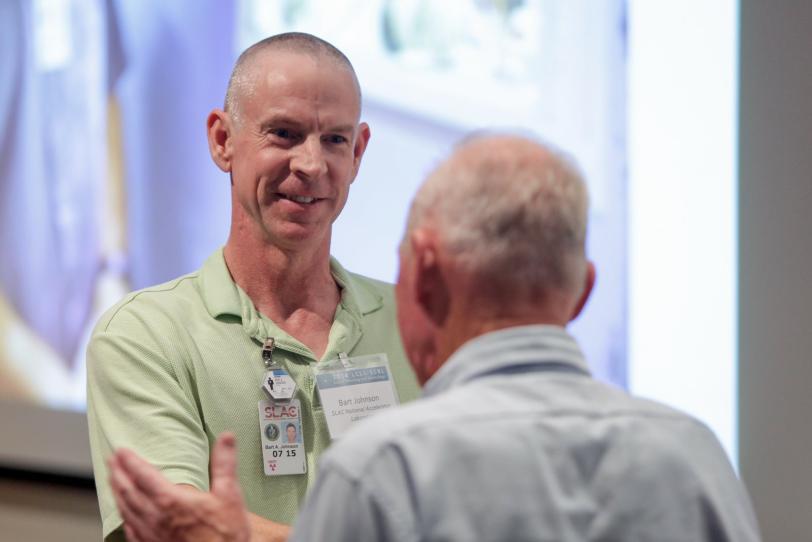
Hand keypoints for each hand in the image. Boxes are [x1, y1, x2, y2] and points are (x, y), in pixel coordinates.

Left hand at [109, 433, 250, 541]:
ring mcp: (151, 535)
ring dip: (116, 493)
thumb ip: (224, 464)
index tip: (121, 450)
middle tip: (110, 460)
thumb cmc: (225, 536)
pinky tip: (123, 515)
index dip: (130, 461)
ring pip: (125, 510)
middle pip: (128, 491)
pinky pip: (130, 530)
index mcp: (170, 500)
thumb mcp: (230, 495)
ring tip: (112, 481)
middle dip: (117, 474)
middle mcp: (155, 518)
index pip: (143, 475)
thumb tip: (226, 438)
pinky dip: (123, 517)